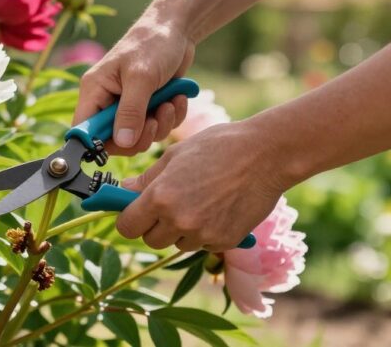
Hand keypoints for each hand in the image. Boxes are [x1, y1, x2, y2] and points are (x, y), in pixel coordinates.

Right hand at [73, 16, 195, 154]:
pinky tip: (177, 98)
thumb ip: (131, 112)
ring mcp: (128, 105)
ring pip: (140, 136)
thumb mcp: (141, 78)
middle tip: (154, 121)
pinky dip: (171, 117)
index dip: (99, 143)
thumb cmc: (153, 44)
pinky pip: (157, 127)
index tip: (125, 142)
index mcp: (95, 90)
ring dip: (160, 124)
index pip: (85, 129)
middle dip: (140, 135)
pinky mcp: (148, 106)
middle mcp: (107, 100)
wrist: (177, 29)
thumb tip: (123, 143)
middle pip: (115, 140)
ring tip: (170, 102)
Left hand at [114, 120, 287, 250]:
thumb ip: (147, 179)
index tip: (135, 211)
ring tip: (198, 201)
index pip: (127, 227)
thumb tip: (124, 192)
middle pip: (151, 240)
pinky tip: (217, 208)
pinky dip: (205, 232)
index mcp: (160, 197)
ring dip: (180, 230)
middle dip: (154, 226)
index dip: (129, 219)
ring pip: (178, 244)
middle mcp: (179, 221)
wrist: (266, 155)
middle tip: (167, 205)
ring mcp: (203, 234)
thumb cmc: (218, 147)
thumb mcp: (175, 155)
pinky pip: (203, 244)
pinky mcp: (225, 241)